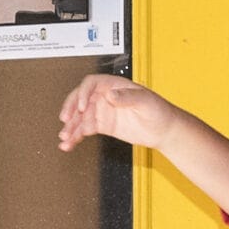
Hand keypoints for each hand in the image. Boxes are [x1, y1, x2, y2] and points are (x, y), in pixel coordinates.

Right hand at [57, 74, 182, 152]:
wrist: (163, 130)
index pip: (91, 84)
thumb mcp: (146, 101)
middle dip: (71, 110)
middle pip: (80, 100)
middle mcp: (105, 96)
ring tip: (65, 138)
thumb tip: (111, 95)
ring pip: (80, 117)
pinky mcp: (102, 125)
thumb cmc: (158, 111)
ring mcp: (102, 111)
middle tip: (65, 121)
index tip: (82, 107)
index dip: (83, 94)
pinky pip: (84, 129)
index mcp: (114, 86)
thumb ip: (128, 96)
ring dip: (70, 127)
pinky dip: (75, 136)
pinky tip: (69, 144)